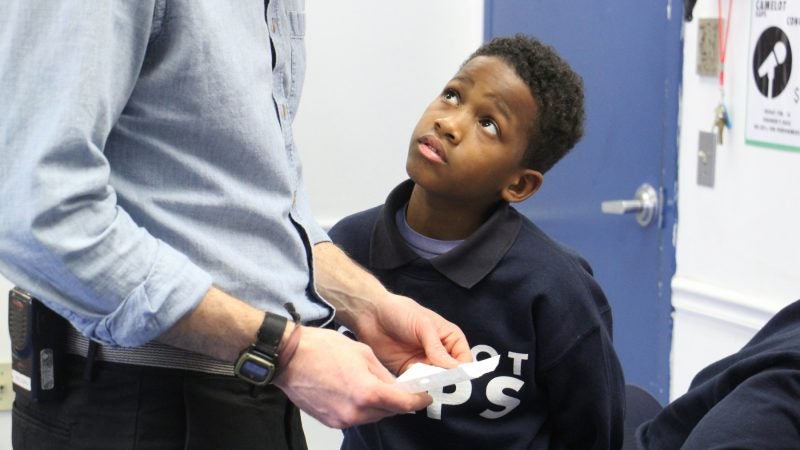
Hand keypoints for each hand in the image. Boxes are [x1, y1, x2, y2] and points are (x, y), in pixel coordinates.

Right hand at [273, 325, 431, 428]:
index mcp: (367, 392)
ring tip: (371, 385)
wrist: (288, 358)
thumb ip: (383, 374)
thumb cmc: (321, 349)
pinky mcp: (331, 422)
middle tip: (400, 387)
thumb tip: (395, 386)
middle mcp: (356, 412)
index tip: (425, 397)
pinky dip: (360, 407)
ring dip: (377, 404)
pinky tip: (354, 390)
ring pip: (372, 416)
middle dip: (397, 401)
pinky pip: (355, 417)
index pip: (404, 404)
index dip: (418, 400)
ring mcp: (342, 419)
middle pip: (388, 412)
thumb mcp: (363, 353)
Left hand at [352, 292, 472, 374]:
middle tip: (433, 377)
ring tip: (418, 377)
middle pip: (449, 374)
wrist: (371, 314)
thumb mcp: (423, 325)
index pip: (464, 359)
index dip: (461, 369)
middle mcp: (439, 352)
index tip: (452, 375)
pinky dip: (414, 386)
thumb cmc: (400, 311)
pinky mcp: (407, 371)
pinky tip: (408, 382)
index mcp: (449, 338)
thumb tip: (453, 367)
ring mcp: (423, 363)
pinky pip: (416, 384)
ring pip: (433, 381)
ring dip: (428, 382)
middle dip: (443, 378)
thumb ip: (437, 347)